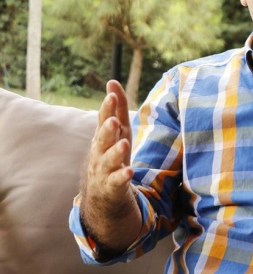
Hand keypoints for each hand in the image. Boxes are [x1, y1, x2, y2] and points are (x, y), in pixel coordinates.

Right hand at [85, 80, 133, 207]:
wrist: (101, 192)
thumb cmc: (111, 154)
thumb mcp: (117, 131)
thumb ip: (116, 108)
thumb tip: (112, 81)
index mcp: (104, 135)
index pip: (104, 119)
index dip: (108, 108)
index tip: (112, 94)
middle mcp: (101, 150)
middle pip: (103, 138)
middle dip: (107, 129)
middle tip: (112, 120)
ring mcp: (104, 169)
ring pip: (108, 159)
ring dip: (116, 151)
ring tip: (124, 144)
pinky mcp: (111, 186)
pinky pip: (117, 181)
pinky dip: (122, 176)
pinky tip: (129, 171)